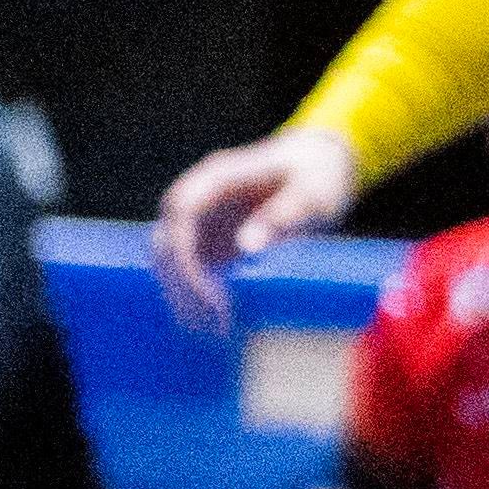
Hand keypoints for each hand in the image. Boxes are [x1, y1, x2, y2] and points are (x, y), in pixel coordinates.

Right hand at [153, 127, 359, 331]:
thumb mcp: (312, 194)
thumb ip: (282, 216)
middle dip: (181, 284)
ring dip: (183, 291)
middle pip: (167, 238)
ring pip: (171, 255)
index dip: (186, 257)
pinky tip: (215, 316)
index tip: (210, 296)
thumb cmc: (318, 175)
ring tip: (211, 328)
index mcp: (217, 177)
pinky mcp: (211, 233)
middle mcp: (200, 195)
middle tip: (211, 323)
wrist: (320, 160)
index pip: (181, 215)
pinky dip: (195, 290)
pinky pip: (189, 263)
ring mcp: (203, 215)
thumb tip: (247, 248)